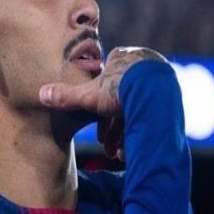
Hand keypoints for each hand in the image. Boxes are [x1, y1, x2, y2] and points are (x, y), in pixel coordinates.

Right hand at [39, 47, 166, 160]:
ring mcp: (159, 77)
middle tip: (109, 148)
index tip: (99, 133)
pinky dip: (143, 131)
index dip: (98, 112)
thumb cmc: (120, 89)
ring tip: (121, 154)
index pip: (106, 86)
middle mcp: (142, 64)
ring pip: (137, 110)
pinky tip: (136, 149)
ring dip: (127, 134)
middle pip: (121, 102)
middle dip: (114, 129)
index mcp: (121, 58)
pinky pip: (152, 113)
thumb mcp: (88, 96)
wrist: (154, 93)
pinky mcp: (172, 91)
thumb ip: (67, 96)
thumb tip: (41, 94)